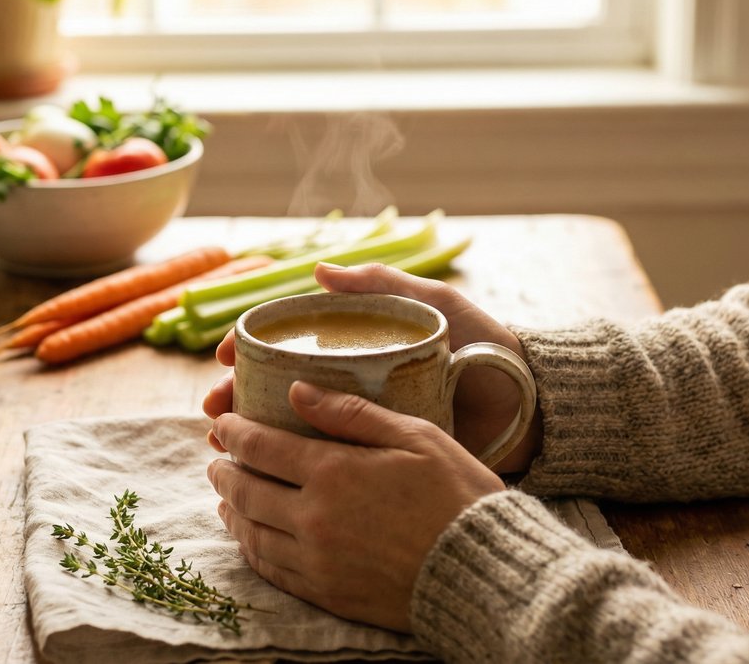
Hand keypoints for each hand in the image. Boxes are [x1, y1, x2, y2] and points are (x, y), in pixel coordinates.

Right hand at [202, 262, 541, 473]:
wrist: (533, 402)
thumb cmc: (486, 344)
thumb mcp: (435, 302)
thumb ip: (384, 282)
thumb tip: (320, 269)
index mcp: (359, 344)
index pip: (289, 343)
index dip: (249, 348)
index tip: (222, 358)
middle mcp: (352, 384)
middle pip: (278, 389)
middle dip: (237, 399)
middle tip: (215, 414)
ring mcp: (363, 423)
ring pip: (292, 430)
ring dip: (252, 436)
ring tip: (224, 445)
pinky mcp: (380, 460)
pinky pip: (327, 463)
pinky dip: (291, 469)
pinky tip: (263, 478)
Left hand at [207, 381, 504, 630]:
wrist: (482, 571)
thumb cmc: (458, 494)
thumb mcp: (415, 435)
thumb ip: (352, 411)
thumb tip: (296, 389)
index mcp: (333, 470)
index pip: (261, 446)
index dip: (235, 432)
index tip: (223, 423)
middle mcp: (313, 516)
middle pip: (245, 490)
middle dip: (225, 470)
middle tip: (217, 459)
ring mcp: (316, 559)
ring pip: (251, 532)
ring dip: (231, 510)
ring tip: (225, 497)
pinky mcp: (325, 591)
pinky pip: (271, 569)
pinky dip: (251, 548)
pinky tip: (251, 538)